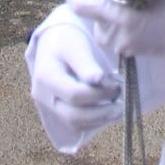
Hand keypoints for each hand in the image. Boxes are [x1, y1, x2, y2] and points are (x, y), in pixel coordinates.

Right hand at [28, 12, 122, 149]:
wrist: (54, 42)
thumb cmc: (66, 40)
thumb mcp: (75, 46)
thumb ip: (86, 64)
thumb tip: (100, 80)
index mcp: (46, 76)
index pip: (74, 94)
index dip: (98, 94)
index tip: (116, 86)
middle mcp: (44, 96)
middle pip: (73, 116)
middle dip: (100, 113)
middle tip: (121, 104)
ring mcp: (50, 106)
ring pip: (75, 124)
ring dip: (99, 119)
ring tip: (118, 109)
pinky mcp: (59, 112)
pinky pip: (77, 124)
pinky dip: (94, 121)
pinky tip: (107, 110)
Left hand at [64, 0, 164, 70]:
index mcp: (122, 17)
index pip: (81, 6)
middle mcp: (118, 35)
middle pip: (91, 14)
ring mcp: (124, 46)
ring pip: (100, 25)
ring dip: (104, 11)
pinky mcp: (131, 52)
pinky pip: (112, 35)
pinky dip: (114, 21)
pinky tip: (129, 10)